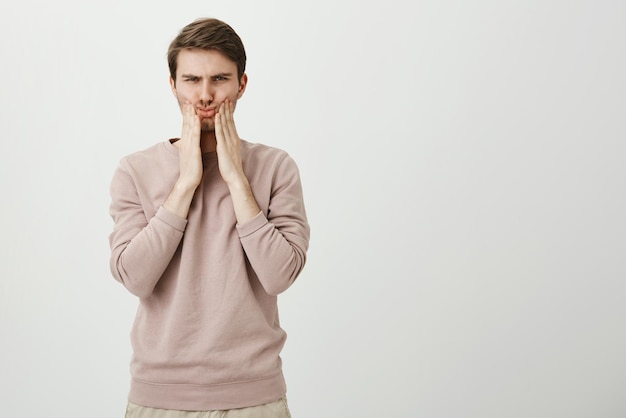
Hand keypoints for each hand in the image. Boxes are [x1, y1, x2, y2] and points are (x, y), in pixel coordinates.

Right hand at [176, 102, 202, 189]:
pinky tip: (197, 119)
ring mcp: (188, 146)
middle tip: (188, 101)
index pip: (186, 127)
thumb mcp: (190, 155)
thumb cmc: (191, 169)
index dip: (187, 116)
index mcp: (186, 144)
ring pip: (189, 128)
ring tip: (191, 105)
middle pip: (186, 125)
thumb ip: (191, 146)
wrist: (188, 181)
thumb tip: (192, 142)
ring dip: (190, 116)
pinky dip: (195, 126)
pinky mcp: (193, 150)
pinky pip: (194, 136)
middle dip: (187, 112)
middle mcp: (186, 143)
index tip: (188, 106)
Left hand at [215, 99, 260, 222]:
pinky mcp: (223, 147)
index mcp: (233, 141)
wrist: (235, 177)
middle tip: (226, 99)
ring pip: (225, 125)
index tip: (227, 105)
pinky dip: (219, 124)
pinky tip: (216, 116)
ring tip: (221, 103)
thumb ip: (229, 145)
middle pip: (230, 121)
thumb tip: (227, 141)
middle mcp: (232, 139)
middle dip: (227, 110)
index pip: (231, 124)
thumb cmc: (231, 168)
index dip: (229, 114)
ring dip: (223, 113)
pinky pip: (220, 133)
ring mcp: (229, 142)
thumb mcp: (230, 153)